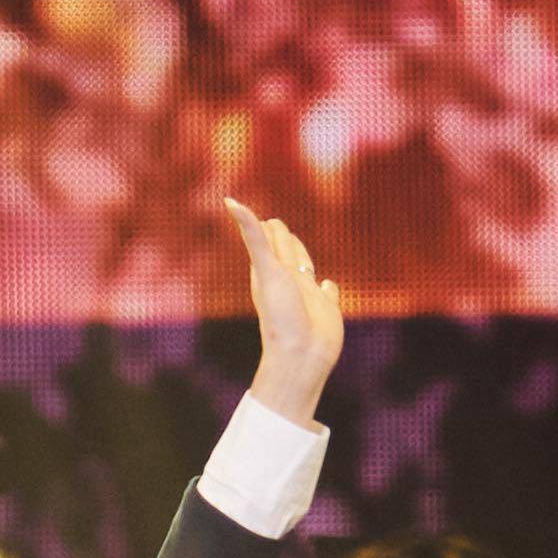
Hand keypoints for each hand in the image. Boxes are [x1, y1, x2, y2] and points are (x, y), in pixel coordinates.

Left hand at [227, 197, 345, 423]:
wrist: (301, 356)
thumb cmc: (281, 316)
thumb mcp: (266, 269)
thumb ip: (253, 236)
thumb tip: (229, 201)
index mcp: (271, 273)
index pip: (270, 243)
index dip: (268, 229)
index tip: (263, 218)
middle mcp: (288, 282)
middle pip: (287, 253)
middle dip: (283, 239)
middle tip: (276, 225)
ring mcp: (307, 296)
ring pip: (306, 269)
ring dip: (303, 257)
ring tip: (298, 248)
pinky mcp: (327, 308)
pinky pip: (328, 292)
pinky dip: (328, 287)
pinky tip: (327, 285)